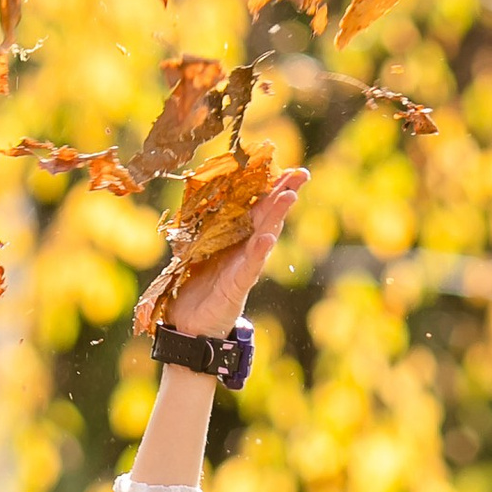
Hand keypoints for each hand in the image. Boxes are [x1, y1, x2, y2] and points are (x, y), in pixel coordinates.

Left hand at [168, 170, 307, 337]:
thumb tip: (197, 199)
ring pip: (264, 236)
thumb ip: (202, 228)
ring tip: (289, 197)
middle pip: (267, 216)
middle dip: (284, 194)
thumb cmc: (195, 286)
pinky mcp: (237, 286)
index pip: (256, 207)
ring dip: (277, 216)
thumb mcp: (196, 250)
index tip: (287, 168)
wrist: (189, 324)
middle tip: (302, 174)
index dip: (270, 188)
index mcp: (235, 237)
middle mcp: (245, 249)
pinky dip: (259, 253)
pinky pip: (250, 266)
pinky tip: (268, 238)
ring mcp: (244, 266)